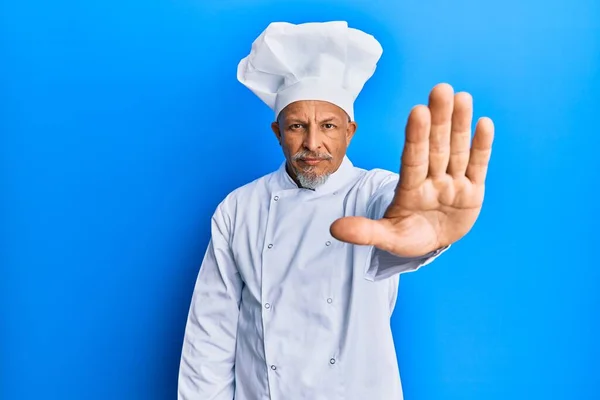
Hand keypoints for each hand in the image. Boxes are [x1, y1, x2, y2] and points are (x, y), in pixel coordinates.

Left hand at [330, 83, 493, 256]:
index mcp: (409, 189)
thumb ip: (364, 232)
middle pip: (435, 147)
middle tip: (440, 89)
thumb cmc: (407, 236)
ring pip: (457, 150)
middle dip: (439, 120)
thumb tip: (334, 229)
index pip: (412, 159)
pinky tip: (483, 123)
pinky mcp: (473, 191)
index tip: (417, 111)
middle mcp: (431, 180)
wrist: (431, 242)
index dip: (416, 136)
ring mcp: (453, 184)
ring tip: (462, 98)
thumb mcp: (386, 237)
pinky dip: (481, 147)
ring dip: (460, 125)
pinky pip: (477, 166)